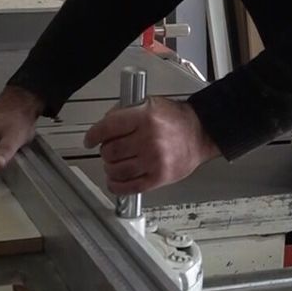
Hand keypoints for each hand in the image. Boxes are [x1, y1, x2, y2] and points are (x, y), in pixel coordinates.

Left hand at [83, 97, 220, 195]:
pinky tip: (115, 181)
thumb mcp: (149, 103)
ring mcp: (154, 160)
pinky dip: (116, 186)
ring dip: (110, 168)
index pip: (107, 128)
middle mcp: (149, 139)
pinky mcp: (159, 177)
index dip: (93, 135)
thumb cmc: (176, 119)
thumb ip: (124, 111)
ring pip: (116, 170)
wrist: (201, 133)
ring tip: (114, 164)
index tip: (90, 140)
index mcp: (145, 117)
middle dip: (105, 151)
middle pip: (110, 151)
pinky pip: (129, 187)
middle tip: (110, 149)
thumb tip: (104, 126)